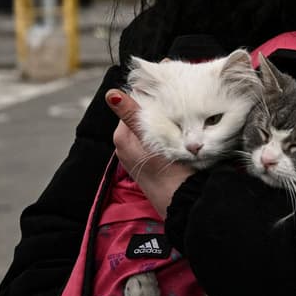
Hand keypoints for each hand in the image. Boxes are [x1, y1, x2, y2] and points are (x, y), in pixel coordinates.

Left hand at [106, 89, 194, 217]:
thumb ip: (132, 115)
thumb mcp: (151, 140)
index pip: (134, 102)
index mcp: (122, 136)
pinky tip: (182, 134)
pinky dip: (170, 133)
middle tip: (181, 102)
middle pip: (144, 114)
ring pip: (154, 126)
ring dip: (167, 120)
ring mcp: (140, 154)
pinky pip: (159, 138)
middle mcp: (127, 145)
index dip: (152, 94)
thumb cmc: (169, 175)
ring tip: (184, 117)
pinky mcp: (152, 162)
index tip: (170, 89)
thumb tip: (111, 95)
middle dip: (160, 107)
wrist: (184, 206)